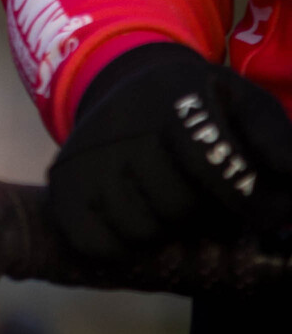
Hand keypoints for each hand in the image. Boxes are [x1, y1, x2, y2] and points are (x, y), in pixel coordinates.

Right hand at [47, 43, 291, 263]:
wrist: (129, 86)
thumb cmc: (201, 108)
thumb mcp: (246, 104)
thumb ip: (274, 142)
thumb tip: (288, 185)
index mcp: (178, 100)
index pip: (220, 169)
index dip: (250, 203)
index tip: (259, 210)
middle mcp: (125, 125)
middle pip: (178, 208)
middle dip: (205, 218)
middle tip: (208, 204)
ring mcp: (88, 157)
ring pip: (140, 232)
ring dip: (165, 234)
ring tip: (170, 207)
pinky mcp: (63, 185)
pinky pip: (98, 245)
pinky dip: (122, 247)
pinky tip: (135, 218)